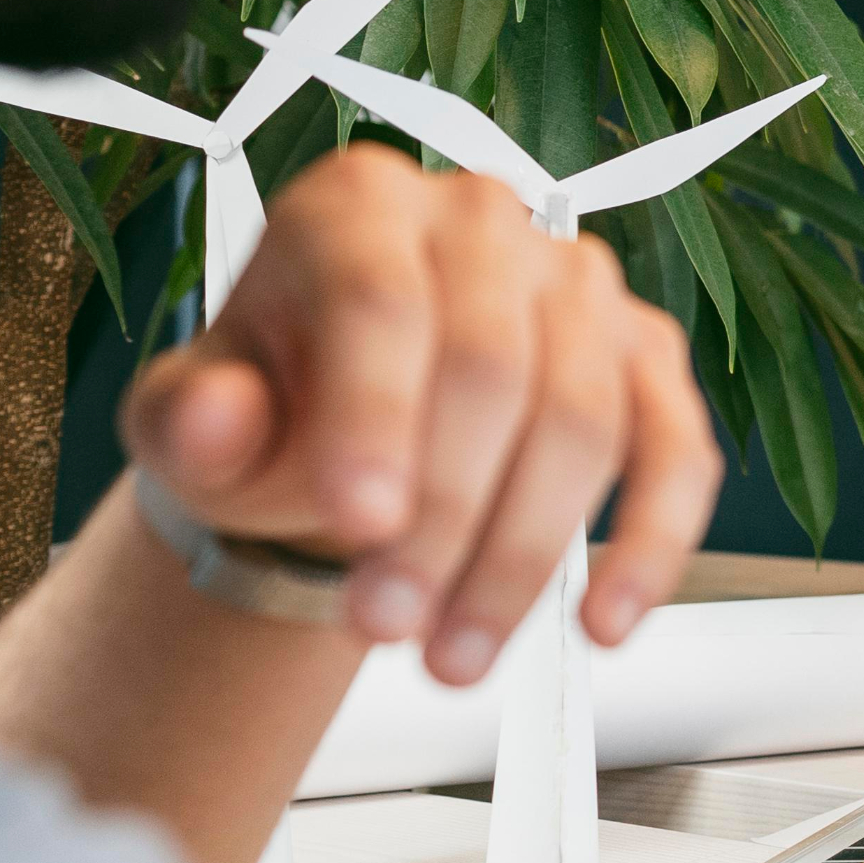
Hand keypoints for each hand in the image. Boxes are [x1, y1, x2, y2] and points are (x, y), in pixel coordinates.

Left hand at [118, 143, 718, 684]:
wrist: (348, 441)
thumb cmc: (276, 414)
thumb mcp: (191, 424)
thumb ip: (186, 422)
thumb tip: (209, 421)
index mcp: (358, 207)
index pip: (382, 298)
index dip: (376, 415)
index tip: (359, 525)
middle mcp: (481, 221)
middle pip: (491, 364)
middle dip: (445, 514)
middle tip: (387, 625)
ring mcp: (579, 283)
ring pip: (585, 415)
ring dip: (524, 553)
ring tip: (455, 655)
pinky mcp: (647, 354)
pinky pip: (677, 446)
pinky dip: (653, 541)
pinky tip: (604, 621)